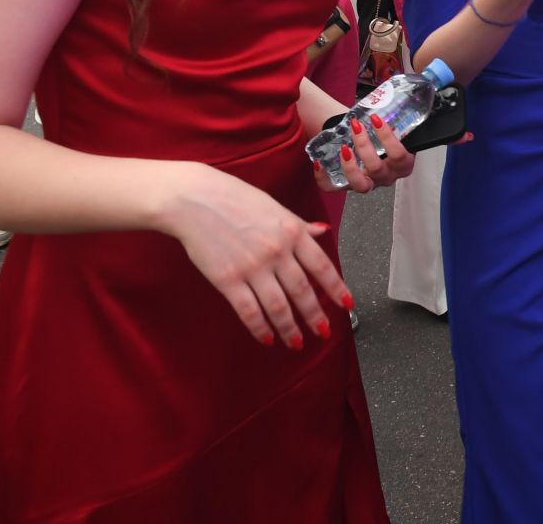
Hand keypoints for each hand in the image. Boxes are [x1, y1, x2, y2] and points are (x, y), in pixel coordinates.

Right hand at [160, 164, 353, 347]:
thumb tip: (323, 231)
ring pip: (279, 306)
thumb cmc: (235, 199)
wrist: (195, 200)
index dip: (336, 289)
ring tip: (298, 343)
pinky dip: (260, 328)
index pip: (322, 266)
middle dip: (315, 316)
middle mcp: (277, 252)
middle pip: (302, 291)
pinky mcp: (227, 280)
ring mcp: (253, 268)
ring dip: (290, 329)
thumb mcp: (274, 207)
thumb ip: (299, 224)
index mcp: (292, 232)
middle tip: (323, 332)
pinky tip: (267, 339)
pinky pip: (249, 311)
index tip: (347, 305)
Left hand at [323, 113, 415, 194]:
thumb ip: (389, 119)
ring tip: (344, 147)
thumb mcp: (388, 128)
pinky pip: (334, 188)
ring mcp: (368, 184)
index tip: (375, 119)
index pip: (399, 155)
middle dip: (365, 146)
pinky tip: (319, 162)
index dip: (387, 138)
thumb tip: (384, 95)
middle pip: (377, 168)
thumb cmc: (380, 135)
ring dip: (350, 166)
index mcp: (401, 164)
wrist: (369, 143)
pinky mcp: (348, 186)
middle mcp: (386, 176)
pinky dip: (324, 178)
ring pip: (361, 185)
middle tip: (356, 126)